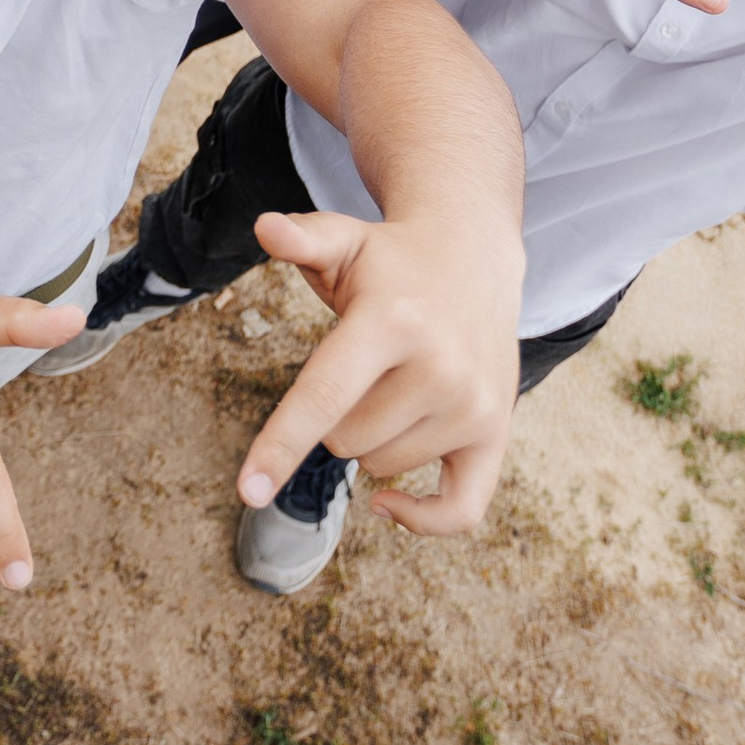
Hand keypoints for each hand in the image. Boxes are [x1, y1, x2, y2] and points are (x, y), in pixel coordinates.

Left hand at [236, 205, 521, 536]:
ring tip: (390, 381)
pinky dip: (419, 518)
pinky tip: (386, 504)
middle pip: (343, 438)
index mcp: (392, 322)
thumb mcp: (345, 239)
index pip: (325, 396)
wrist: (475, 261)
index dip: (281, 445)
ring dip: (370, 437)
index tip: (247, 491)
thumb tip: (265, 226)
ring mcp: (473, 407)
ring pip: (381, 466)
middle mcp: (439, 369)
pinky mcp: (497, 435)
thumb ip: (303, 237)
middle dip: (332, 413)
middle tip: (357, 365)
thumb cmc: (391, 260)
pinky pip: (458, 511)